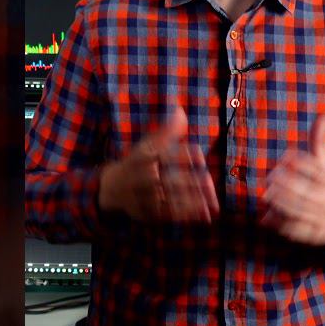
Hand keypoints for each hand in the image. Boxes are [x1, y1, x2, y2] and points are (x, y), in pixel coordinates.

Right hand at [99, 106, 218, 223]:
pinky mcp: (148, 212)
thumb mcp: (148, 143)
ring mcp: (146, 196)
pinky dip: (188, 215)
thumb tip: (180, 111)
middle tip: (210, 184)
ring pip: (174, 199)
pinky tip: (203, 215)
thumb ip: (167, 130)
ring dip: (195, 202)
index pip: (169, 155)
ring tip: (213, 204)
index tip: (199, 156)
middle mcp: (145, 177)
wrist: (111, 188)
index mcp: (146, 157)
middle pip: (174, 180)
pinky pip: (171, 214)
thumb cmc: (136, 162)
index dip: (186, 156)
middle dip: (194, 183)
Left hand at [260, 114, 324, 245]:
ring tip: (266, 195)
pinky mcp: (314, 235)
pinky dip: (281, 224)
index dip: (302, 163)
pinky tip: (267, 216)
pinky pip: (297, 231)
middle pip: (310, 193)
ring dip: (282, 204)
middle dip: (289, 185)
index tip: (286, 157)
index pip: (319, 171)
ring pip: (302, 212)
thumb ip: (320, 142)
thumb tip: (322, 116)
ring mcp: (323, 219)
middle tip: (270, 177)